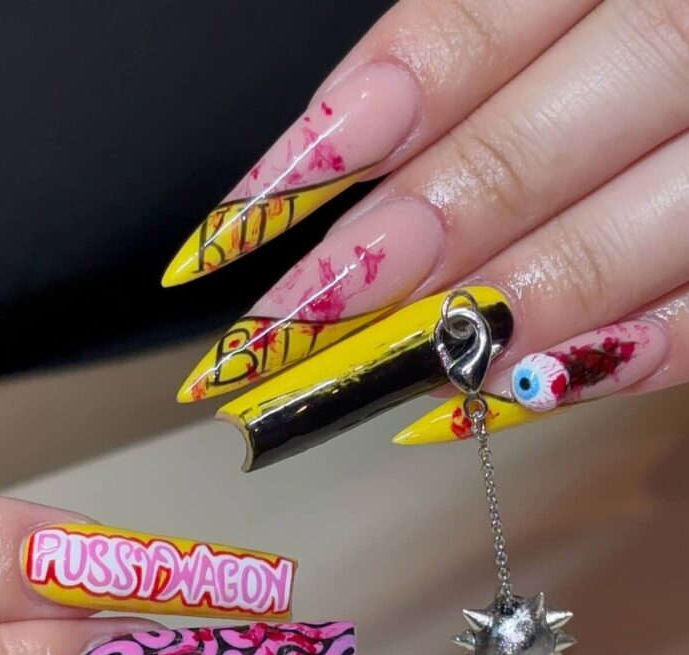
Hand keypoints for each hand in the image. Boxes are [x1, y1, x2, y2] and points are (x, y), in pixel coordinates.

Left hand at [168, 0, 687, 435]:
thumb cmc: (642, 25)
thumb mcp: (575, 2)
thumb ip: (488, 63)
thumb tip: (351, 167)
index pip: (456, 35)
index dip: (333, 143)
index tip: (235, 232)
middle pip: (526, 146)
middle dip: (399, 254)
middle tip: (296, 328)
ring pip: (634, 231)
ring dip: (502, 314)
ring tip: (404, 370)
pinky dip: (634, 353)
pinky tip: (530, 393)